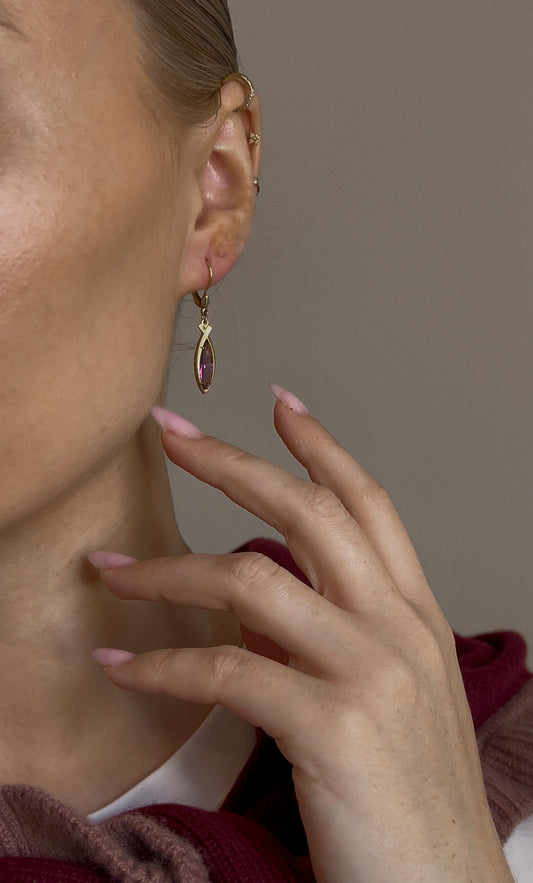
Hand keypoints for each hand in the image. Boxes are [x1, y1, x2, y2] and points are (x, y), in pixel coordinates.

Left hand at [91, 390, 512, 882]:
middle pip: (308, 512)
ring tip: (109, 571)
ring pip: (252, 579)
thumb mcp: (385, 703)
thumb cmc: (410, 803)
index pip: (368, 505)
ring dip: (167, 569)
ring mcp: (371, 673)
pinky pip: (225, 670)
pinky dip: (162, 664)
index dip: (322, 447)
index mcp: (414, 619)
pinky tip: (122, 665)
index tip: (279, 402)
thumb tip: (257, 615)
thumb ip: (327, 644)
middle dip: (231, 461)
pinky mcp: (333, 727)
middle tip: (169, 432)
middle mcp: (398, 631)